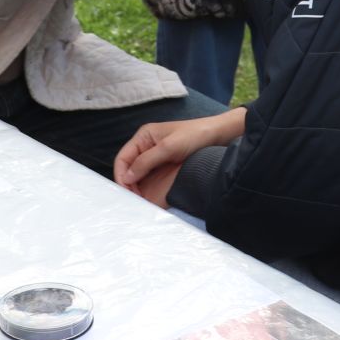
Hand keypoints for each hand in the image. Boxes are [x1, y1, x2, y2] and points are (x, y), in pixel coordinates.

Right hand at [114, 109, 246, 205]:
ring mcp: (156, 159)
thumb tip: (126, 177)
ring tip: (139, 203)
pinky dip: (147, 189)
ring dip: (136, 189)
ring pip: (138, 176)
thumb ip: (146, 161)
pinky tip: (148, 199)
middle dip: (128, 185)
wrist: (219, 136)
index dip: (120, 175)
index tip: (125, 191)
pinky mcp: (165, 168)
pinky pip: (151, 180)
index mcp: (144, 137)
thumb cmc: (194, 136)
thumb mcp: (168, 147)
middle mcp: (146, 148)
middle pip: (128, 169)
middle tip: (132, 201)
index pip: (123, 157)